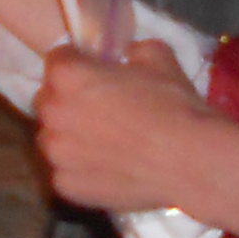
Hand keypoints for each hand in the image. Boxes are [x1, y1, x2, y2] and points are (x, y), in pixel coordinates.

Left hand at [34, 45, 238, 231]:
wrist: (189, 162)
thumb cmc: (172, 105)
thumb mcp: (157, 57)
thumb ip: (132, 51)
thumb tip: (127, 56)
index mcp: (68, 76)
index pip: (58, 60)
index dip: (78, 63)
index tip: (94, 71)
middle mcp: (52, 114)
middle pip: (49, 100)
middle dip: (68, 100)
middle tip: (100, 108)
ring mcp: (56, 154)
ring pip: (53, 139)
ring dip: (70, 136)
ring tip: (104, 142)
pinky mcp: (66, 186)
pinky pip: (66, 172)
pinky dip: (81, 169)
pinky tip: (108, 169)